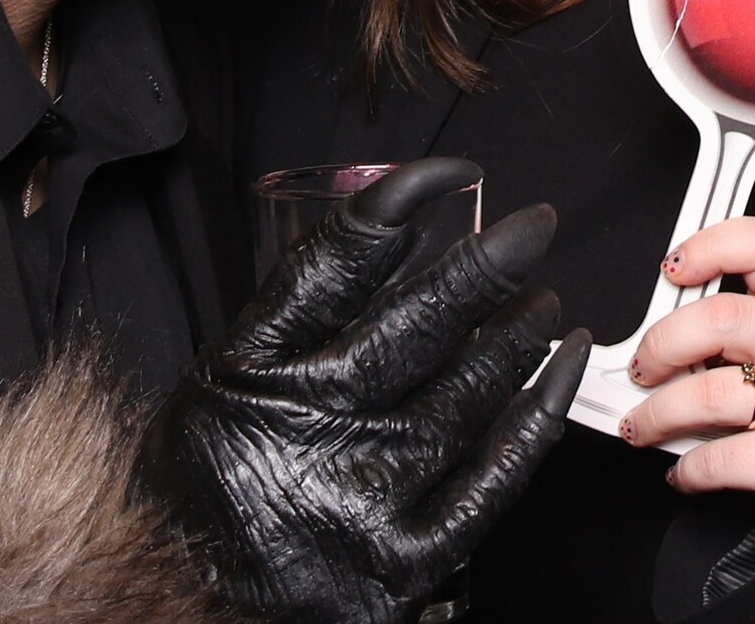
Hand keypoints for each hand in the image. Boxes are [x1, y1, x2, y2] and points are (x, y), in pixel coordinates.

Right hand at [143, 159, 586, 623]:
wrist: (191, 613)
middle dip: (490, 261)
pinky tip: (563, 363)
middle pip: (421, 318)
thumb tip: (393, 237)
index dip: (400, 204)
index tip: (447, 175)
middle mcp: (313, 426)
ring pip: (472, 385)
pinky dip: (541, 407)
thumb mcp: (220, 390)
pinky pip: (498, 470)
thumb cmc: (210, 496)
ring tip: (540, 298)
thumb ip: (294, 321)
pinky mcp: (411, 556)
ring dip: (520, 329)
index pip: (335, 264)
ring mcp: (367, 491)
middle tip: (532, 226)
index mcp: (254, 374)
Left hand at [624, 213, 754, 526]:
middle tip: (642, 369)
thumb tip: (651, 337)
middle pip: (723, 316)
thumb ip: (723, 335)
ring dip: (656, 415)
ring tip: (643, 427)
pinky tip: (685, 470)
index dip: (712, 246)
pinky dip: (686, 469)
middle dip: (662, 344)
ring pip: (709, 394)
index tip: (671, 269)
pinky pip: (718, 458)